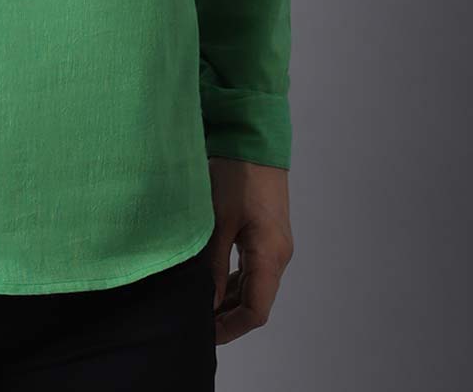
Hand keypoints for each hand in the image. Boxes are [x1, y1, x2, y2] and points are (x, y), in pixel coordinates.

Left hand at [205, 156, 293, 345]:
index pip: (256, 311)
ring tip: (197, 303)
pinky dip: (233, 280)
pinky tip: (210, 280)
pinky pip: (253, 269)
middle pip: (256, 302)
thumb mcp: (218, 222)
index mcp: (270, 255)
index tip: (203, 333)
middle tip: (194, 320)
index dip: (230, 328)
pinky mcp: (267, 234)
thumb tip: (203, 302)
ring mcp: (274, 245)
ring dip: (229, 299)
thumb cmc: (238, 175)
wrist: (253, 139)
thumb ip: (211, 265)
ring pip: (254, 286)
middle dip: (227, 317)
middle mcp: (278, 255)